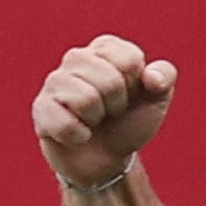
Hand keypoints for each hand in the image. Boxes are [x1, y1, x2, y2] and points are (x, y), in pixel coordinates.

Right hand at [34, 35, 177, 187]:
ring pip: (86, 99)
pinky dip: (79, 136)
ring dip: (97, 119)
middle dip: (117, 104)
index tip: (131, 93)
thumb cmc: (129, 120)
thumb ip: (164, 77)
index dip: (136, 84)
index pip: (129, 59)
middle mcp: (77, 57)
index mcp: (106, 48)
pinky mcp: (40, 107)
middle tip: (111, 111)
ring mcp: (54, 81)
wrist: (106, 157)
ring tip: (94, 119)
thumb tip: (152, 77)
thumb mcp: (156, 98)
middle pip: (109, 80)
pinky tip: (78, 133)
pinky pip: (65, 123)